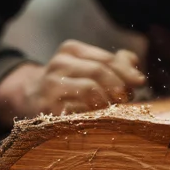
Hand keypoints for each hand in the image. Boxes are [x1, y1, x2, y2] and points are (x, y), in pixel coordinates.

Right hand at [0, 40, 146, 128]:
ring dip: (108, 102)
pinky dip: (94, 116)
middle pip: (99, 72)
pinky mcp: (47, 109)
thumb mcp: (88, 66)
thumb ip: (115, 64)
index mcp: (71, 50)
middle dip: (119, 87)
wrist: (29, 97)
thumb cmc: (69, 83)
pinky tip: (98, 119)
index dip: (127, 72)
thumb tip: (136, 70)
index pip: (106, 58)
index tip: (139, 83)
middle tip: (126, 100)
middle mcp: (58, 64)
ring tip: (112, 109)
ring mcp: (51, 86)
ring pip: (90, 90)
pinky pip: (79, 111)